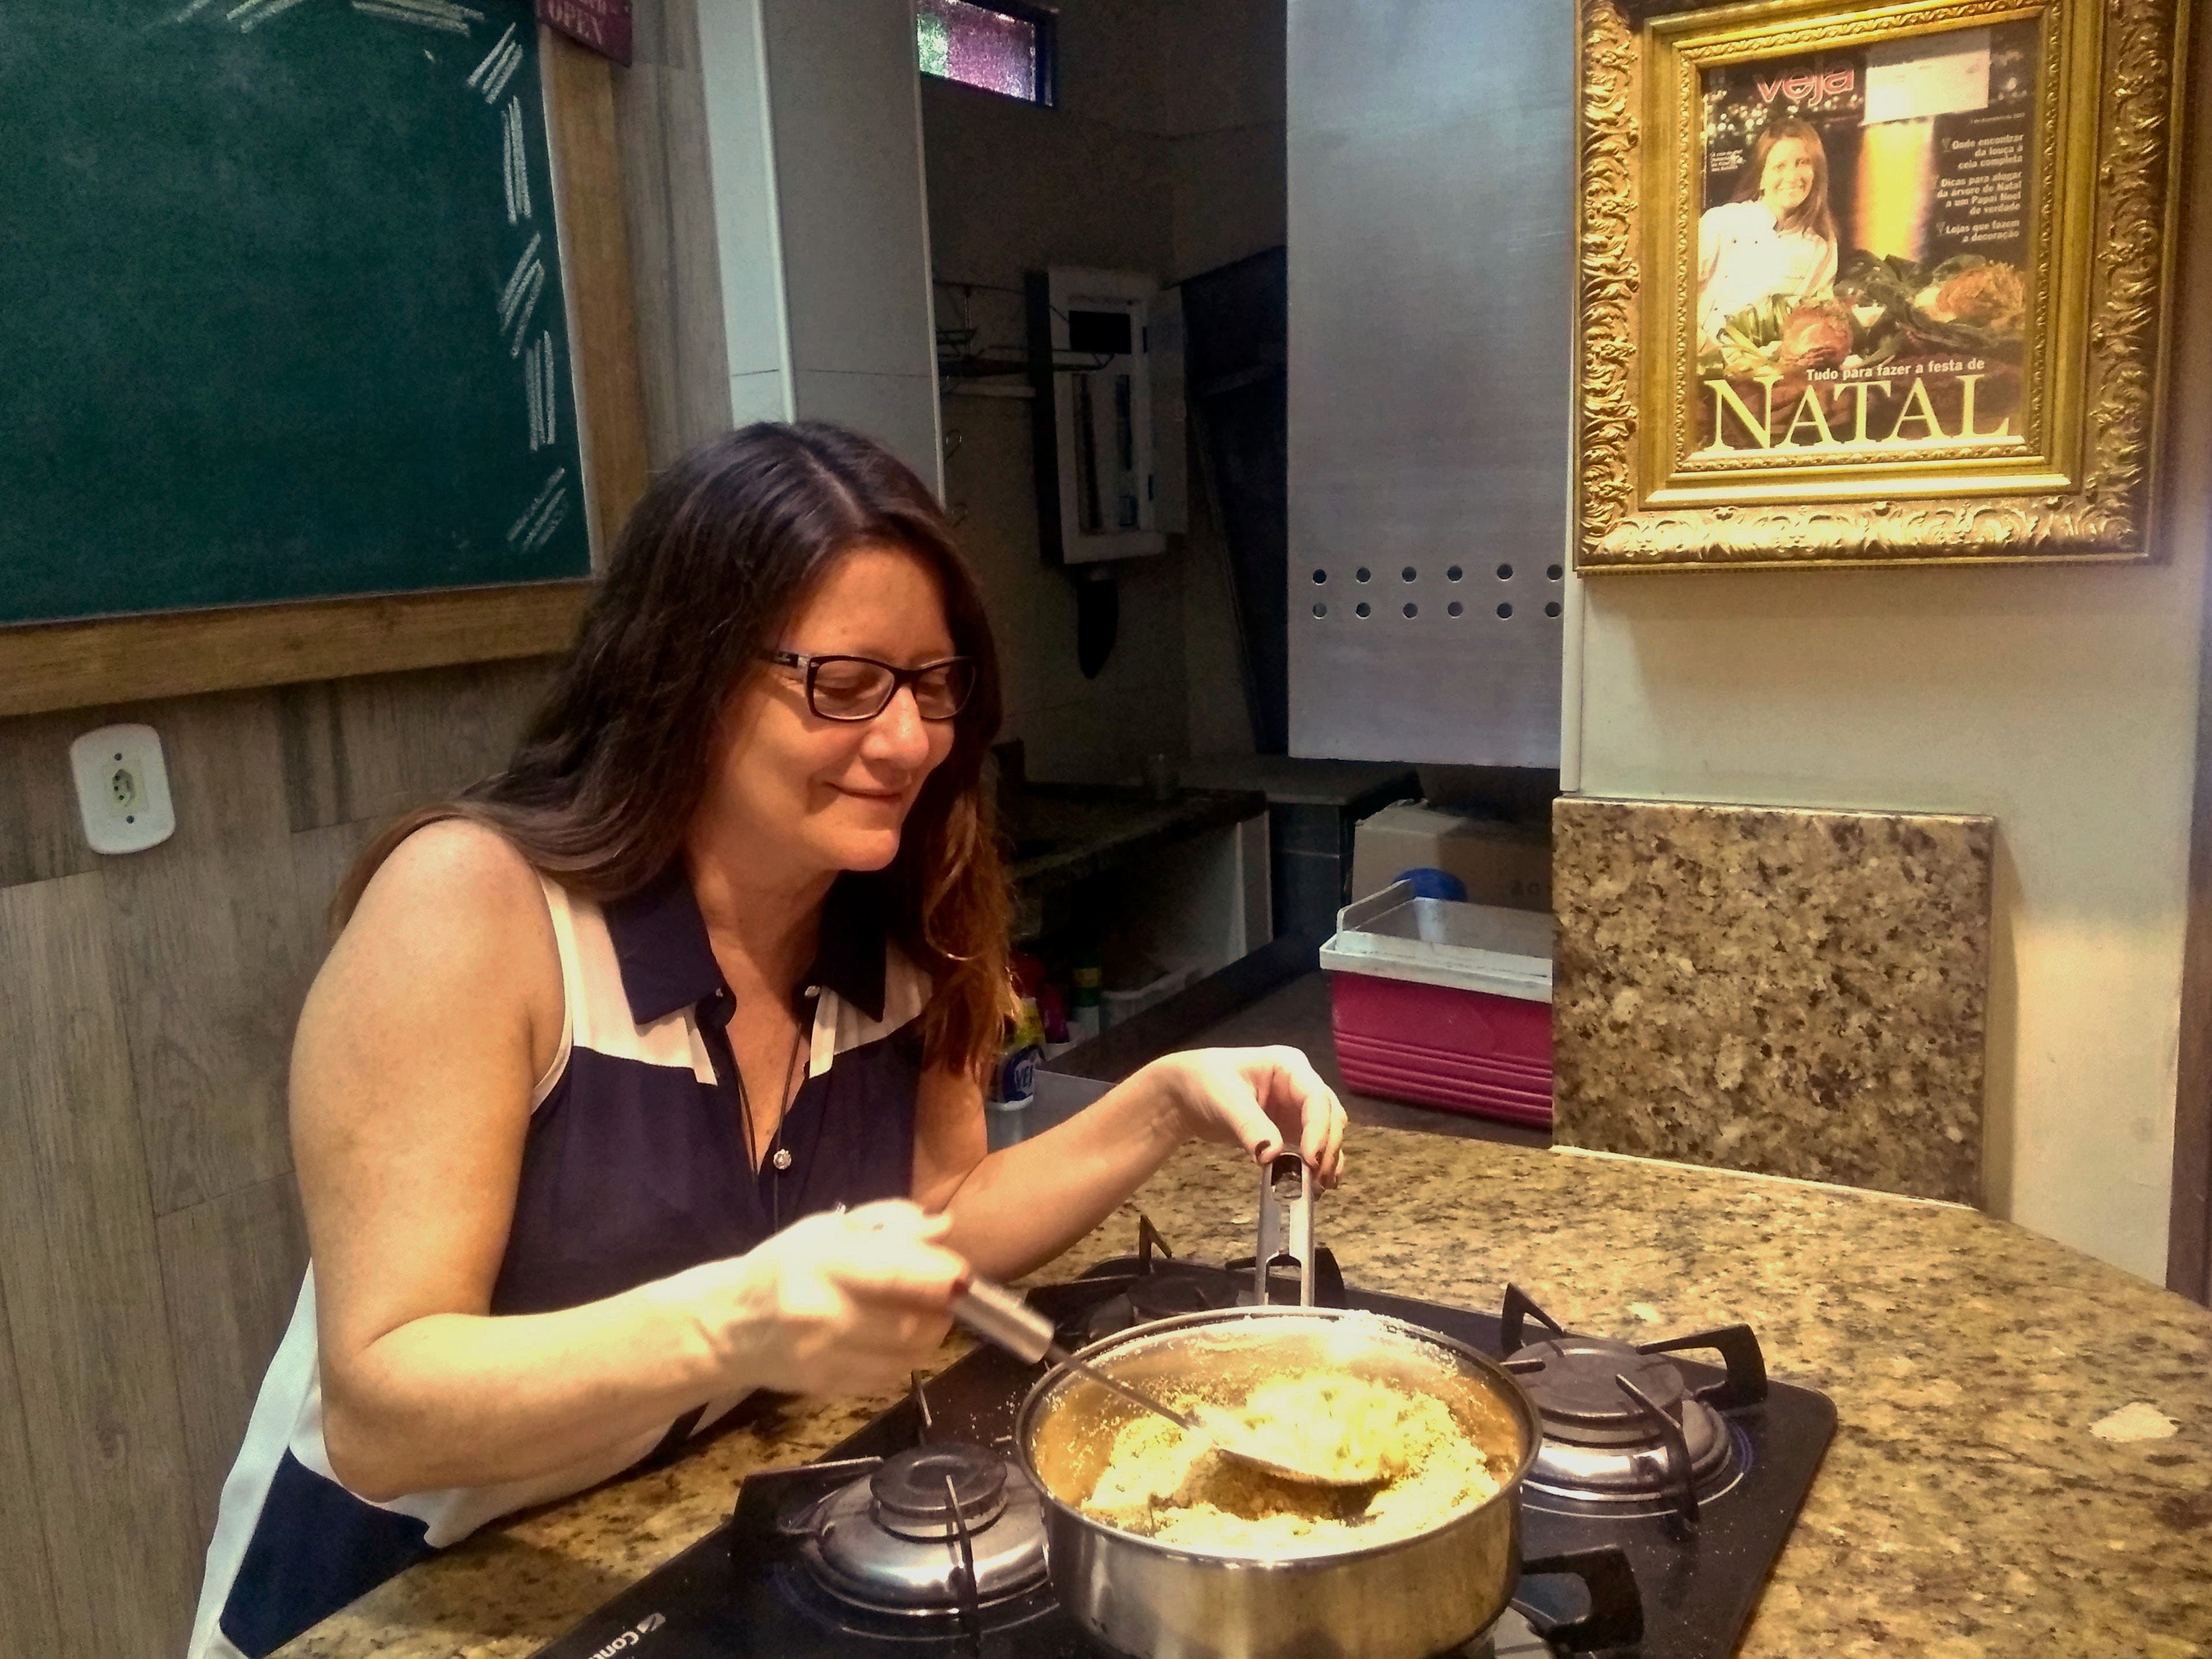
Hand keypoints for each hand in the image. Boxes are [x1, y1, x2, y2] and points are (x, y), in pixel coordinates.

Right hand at [680, 1200, 968, 1397]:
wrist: (730, 1326)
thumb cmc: (784, 1266)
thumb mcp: (827, 1229)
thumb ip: (888, 1224)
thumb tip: (942, 1228)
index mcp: (819, 1264)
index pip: (892, 1273)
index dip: (939, 1276)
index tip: (962, 1272)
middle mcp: (821, 1315)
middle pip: (909, 1323)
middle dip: (941, 1308)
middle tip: (944, 1293)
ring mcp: (824, 1359)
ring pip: (907, 1356)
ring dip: (929, 1334)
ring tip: (920, 1313)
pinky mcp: (829, 1389)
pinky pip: (891, 1377)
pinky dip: (906, 1358)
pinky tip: (893, 1339)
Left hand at [1145, 1046, 1347, 1188]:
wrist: (1186, 1095)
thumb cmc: (1204, 1084)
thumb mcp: (1225, 1100)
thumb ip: (1250, 1126)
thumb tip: (1272, 1156)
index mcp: (1289, 1066)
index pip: (1316, 1097)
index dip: (1319, 1129)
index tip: (1311, 1159)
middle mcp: (1300, 1085)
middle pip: (1330, 1116)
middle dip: (1328, 1147)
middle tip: (1318, 1179)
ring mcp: (1297, 1108)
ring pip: (1327, 1133)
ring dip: (1328, 1159)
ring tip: (1320, 1187)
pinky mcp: (1290, 1129)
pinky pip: (1312, 1147)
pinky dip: (1316, 1165)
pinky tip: (1315, 1187)